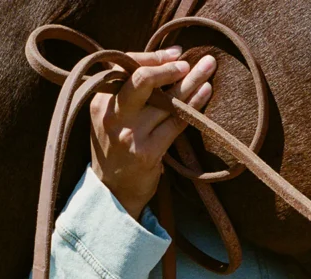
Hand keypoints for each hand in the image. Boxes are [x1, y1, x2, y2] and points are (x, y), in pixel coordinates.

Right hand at [90, 47, 215, 219]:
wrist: (112, 193)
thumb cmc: (116, 150)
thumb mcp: (110, 117)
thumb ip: (128, 93)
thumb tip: (162, 61)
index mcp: (101, 101)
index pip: (126, 67)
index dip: (153, 57)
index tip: (175, 53)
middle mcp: (113, 115)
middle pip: (143, 80)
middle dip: (169, 68)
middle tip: (190, 62)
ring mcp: (130, 135)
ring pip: (166, 101)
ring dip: (191, 82)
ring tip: (209, 67)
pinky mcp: (148, 153)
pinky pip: (176, 123)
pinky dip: (193, 106)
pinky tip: (205, 93)